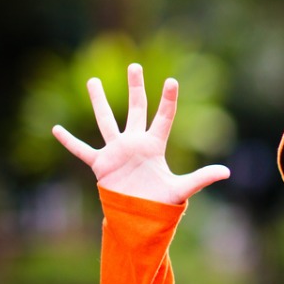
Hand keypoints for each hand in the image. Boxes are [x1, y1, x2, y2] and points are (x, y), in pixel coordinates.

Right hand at [52, 63, 229, 204]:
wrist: (140, 217)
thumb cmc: (162, 202)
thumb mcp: (182, 189)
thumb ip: (202, 178)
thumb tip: (227, 172)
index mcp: (155, 145)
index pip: (164, 117)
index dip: (168, 99)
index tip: (172, 81)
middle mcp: (136, 143)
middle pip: (136, 108)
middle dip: (136, 88)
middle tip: (134, 66)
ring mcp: (117, 151)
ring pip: (106, 121)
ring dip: (99, 102)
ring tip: (93, 81)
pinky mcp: (101, 164)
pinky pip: (82, 150)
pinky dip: (69, 141)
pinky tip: (55, 129)